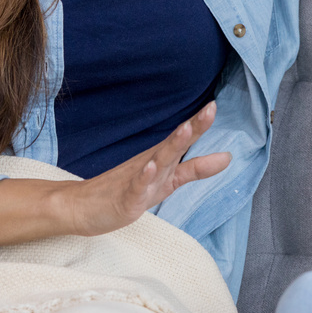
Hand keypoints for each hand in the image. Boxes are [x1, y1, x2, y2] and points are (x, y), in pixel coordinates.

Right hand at [59, 101, 230, 235]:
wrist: (83, 207)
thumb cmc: (128, 190)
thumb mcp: (168, 181)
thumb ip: (196, 169)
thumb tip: (228, 157)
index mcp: (162, 160)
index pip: (184, 139)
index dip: (200, 124)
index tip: (215, 104)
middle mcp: (151, 165)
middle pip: (174, 145)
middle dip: (193, 127)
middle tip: (211, 109)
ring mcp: (137, 181)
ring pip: (157, 162)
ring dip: (171, 146)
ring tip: (186, 129)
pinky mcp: (126, 200)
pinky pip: (136, 188)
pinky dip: (144, 177)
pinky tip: (151, 166)